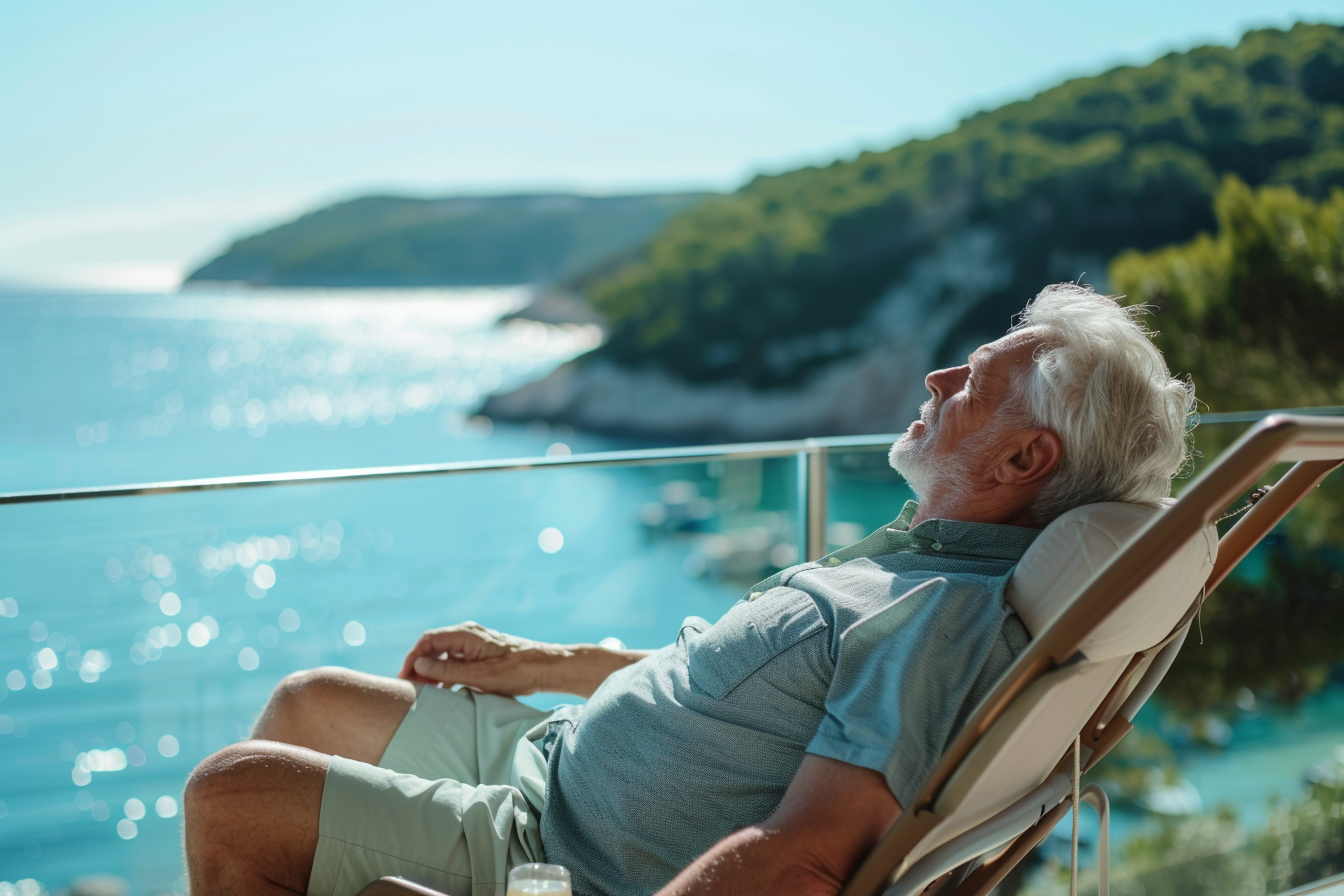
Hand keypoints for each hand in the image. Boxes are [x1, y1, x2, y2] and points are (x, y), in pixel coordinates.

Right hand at [398, 621, 565, 695]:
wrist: (545, 668)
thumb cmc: (516, 671)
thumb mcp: (478, 676)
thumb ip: (447, 671)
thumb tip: (420, 666)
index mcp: (465, 635)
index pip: (428, 641)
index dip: (412, 659)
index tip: (404, 677)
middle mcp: (467, 635)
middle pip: (433, 647)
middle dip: (419, 666)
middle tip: (410, 687)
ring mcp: (474, 644)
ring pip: (444, 655)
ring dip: (432, 672)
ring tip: (422, 692)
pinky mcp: (480, 654)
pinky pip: (455, 661)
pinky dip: (445, 674)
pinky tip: (442, 691)